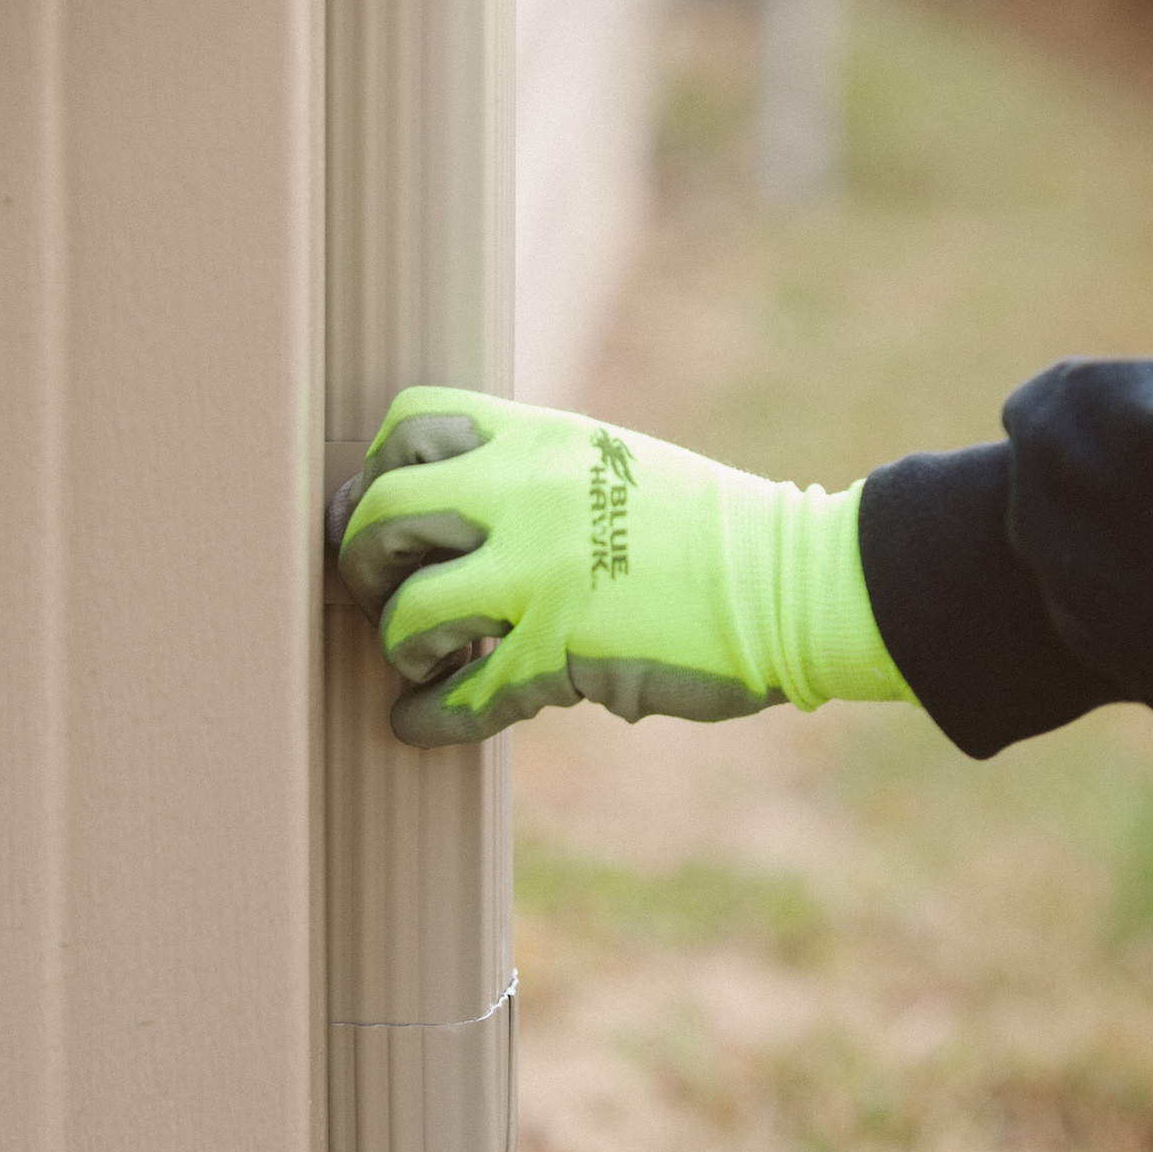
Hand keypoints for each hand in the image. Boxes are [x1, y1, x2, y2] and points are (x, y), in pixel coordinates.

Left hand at [332, 386, 908, 747]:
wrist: (793, 583)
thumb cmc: (708, 533)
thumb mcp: (613, 466)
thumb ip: (536, 475)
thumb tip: (461, 511)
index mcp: (542, 439)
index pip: (411, 426)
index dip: (377, 474)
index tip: (383, 513)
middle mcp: (530, 496)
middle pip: (385, 516)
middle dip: (359, 561)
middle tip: (374, 590)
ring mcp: (544, 577)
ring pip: (412, 613)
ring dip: (399, 644)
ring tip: (417, 659)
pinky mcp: (564, 654)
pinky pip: (467, 695)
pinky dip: (431, 718)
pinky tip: (418, 724)